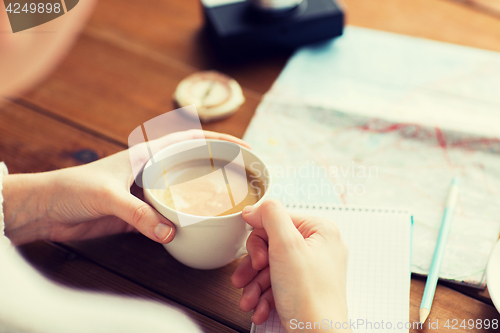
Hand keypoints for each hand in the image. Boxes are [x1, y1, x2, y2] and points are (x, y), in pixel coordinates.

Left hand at [3, 130, 249, 244]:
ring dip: (203, 197)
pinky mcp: (139, 214)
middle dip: (218, 167)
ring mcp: (146, 193)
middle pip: (192, 165)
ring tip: (227, 203)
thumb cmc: (72, 189)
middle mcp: (151, 171)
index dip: (218, 141)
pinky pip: (168, 216)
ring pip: (183, 192)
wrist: (45, 210)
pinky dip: (183, 220)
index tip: (244, 147)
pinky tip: (197, 227)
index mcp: (147, 155)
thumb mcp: (107, 196)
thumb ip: (138, 214)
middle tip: (243, 177)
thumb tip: (170, 233)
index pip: (190, 140)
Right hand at [231, 200, 350, 332]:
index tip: (257, 259)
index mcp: (321, 230)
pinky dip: (265, 297)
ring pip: (271, 267)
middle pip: (272, 244)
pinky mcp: (306, 288)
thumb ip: (271, 216)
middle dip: (254, 267)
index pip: (277, 220)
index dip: (260, 239)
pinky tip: (260, 308)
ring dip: (255, 285)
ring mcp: (313, 269)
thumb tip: (255, 208)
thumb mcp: (286, 246)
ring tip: (249, 300)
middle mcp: (320, 247)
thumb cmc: (310, 298)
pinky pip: (278, 284)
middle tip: (248, 278)